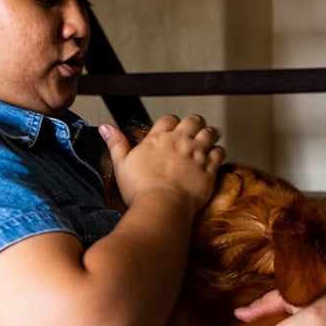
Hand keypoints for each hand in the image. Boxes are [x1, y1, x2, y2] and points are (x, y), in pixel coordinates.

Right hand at [100, 114, 224, 212]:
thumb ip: (116, 143)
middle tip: (194, 129)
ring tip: (209, 138)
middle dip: (194, 123)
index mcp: (158, 138)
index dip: (172, 122)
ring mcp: (197, 153)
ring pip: (210, 133)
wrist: (162, 206)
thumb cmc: (140, 189)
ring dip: (209, 134)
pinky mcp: (209, 168)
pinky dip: (218, 151)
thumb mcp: (121, 164)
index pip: (169, 119)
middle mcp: (180, 141)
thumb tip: (105, 127)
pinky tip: (215, 156)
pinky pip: (219, 152)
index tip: (172, 129)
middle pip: (193, 121)